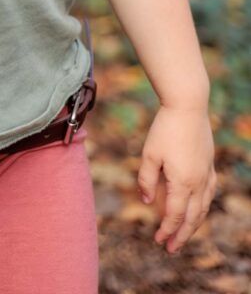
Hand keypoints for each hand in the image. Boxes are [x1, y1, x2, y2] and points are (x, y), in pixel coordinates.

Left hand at [137, 104, 216, 253]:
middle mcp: (198, 182)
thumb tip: (146, 200)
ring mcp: (206, 174)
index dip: (166, 230)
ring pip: (203, 208)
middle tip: (171, 249)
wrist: (188, 106)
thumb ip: (146, 179)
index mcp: (182, 182)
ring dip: (193, 223)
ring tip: (184, 234)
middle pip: (191, 217)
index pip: (174, 215)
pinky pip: (209, 193)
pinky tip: (198, 208)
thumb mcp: (149, 154)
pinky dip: (203, 206)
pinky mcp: (209, 165)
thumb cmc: (165, 129)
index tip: (158, 241)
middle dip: (181, 235)